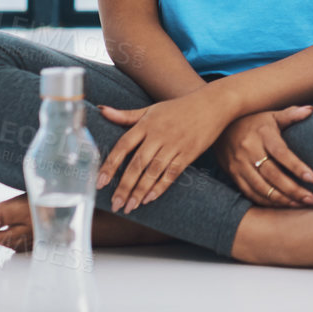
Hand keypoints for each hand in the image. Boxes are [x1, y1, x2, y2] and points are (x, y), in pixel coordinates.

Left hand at [94, 90, 229, 212]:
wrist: (213, 104)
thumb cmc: (178, 108)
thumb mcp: (151, 109)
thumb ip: (126, 115)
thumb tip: (101, 110)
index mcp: (146, 124)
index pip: (123, 145)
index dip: (110, 165)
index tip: (100, 182)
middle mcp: (159, 134)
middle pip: (137, 164)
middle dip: (124, 186)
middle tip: (115, 204)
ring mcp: (174, 144)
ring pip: (153, 172)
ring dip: (140, 191)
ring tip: (130, 207)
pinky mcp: (188, 153)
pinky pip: (172, 173)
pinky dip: (160, 187)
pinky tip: (149, 199)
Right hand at [214, 106, 312, 207]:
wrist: (221, 126)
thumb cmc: (253, 121)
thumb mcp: (271, 115)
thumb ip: (291, 114)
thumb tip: (311, 110)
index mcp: (262, 134)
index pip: (281, 153)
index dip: (297, 166)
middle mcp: (250, 150)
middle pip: (272, 175)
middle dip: (293, 190)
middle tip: (312, 199)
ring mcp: (240, 165)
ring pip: (262, 188)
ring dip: (282, 200)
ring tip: (301, 204)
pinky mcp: (234, 175)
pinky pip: (250, 193)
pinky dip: (267, 202)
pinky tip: (282, 205)